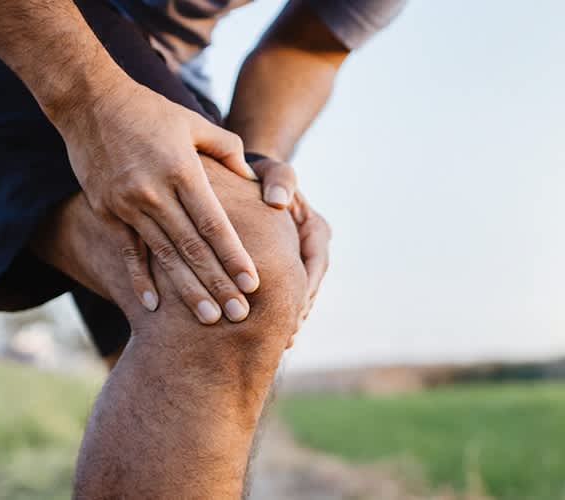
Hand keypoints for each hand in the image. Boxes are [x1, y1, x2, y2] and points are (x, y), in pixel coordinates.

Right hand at [56, 80, 260, 323]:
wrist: (89, 101)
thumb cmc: (149, 110)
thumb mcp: (193, 122)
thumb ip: (227, 148)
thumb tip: (252, 178)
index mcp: (182, 170)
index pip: (214, 223)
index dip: (233, 256)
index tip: (253, 283)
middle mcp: (154, 191)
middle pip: (192, 248)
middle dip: (217, 284)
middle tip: (238, 315)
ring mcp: (126, 204)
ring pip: (163, 256)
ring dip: (186, 291)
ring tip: (208, 319)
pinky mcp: (105, 210)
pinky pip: (127, 252)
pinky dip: (140, 280)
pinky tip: (154, 307)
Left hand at [248, 157, 330, 347]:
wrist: (249, 180)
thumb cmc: (261, 173)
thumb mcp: (272, 171)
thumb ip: (280, 179)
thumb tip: (279, 200)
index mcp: (315, 230)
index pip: (315, 264)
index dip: (305, 289)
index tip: (294, 311)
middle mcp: (311, 249)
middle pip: (308, 288)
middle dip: (297, 312)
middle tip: (285, 338)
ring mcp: (297, 262)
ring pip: (296, 296)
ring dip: (288, 319)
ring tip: (276, 346)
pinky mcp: (282, 271)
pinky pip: (282, 295)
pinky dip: (275, 314)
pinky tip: (263, 338)